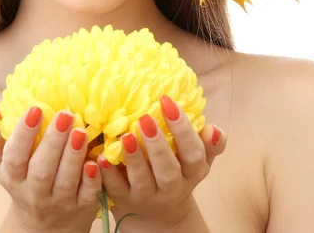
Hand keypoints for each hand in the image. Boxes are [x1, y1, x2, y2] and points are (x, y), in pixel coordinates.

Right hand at [0, 106, 101, 232]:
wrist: (43, 222)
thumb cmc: (22, 177)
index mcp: (12, 176)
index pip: (14, 157)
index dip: (23, 134)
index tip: (35, 109)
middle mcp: (34, 192)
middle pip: (41, 170)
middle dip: (53, 141)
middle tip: (65, 114)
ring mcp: (59, 202)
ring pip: (65, 181)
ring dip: (73, 156)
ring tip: (81, 131)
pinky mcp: (82, 207)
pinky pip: (87, 195)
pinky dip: (91, 180)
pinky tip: (95, 162)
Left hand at [96, 95, 226, 229]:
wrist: (157, 211)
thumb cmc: (177, 170)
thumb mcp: (196, 159)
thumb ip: (208, 144)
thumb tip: (213, 129)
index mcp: (192, 172)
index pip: (193, 153)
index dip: (183, 129)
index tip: (166, 101)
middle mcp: (171, 187)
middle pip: (168, 171)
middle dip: (158, 146)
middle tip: (145, 118)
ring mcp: (146, 196)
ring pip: (142, 181)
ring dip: (133, 159)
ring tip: (126, 136)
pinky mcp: (123, 200)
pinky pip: (115, 189)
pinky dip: (107, 175)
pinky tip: (100, 158)